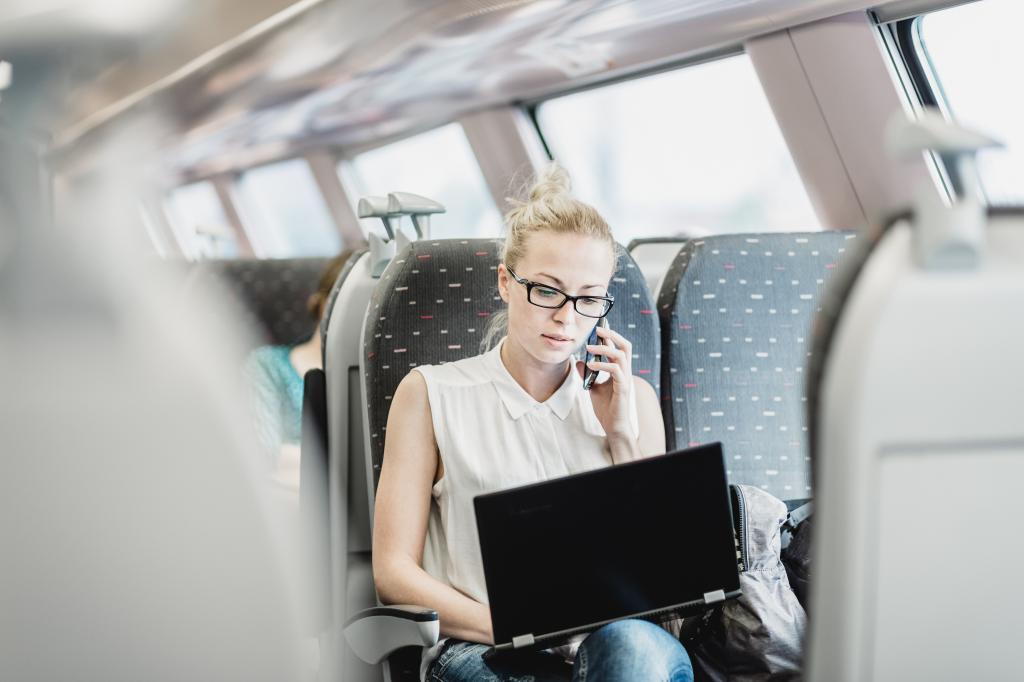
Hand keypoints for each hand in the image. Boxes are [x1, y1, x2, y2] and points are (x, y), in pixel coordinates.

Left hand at [577, 324, 636, 455]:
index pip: (619, 347)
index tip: (596, 330)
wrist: (613, 426)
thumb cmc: (606, 408)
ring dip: (604, 348)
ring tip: (589, 347)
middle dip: (613, 335)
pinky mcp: (623, 388)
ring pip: (621, 355)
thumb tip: (579, 361)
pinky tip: (590, 364)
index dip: (610, 336)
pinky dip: (603, 365)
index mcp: (620, 370)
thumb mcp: (593, 387)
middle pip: (626, 346)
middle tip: (598, 329)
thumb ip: (588, 374)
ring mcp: (625, 379)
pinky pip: (615, 370)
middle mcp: (625, 372)